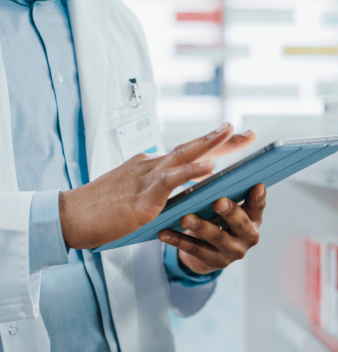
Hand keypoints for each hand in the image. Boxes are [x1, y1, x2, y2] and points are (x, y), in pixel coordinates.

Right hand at [59, 123, 250, 248]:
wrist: (72, 216)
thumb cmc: (102, 208)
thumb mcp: (136, 194)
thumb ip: (157, 190)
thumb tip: (179, 190)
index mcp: (152, 166)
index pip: (188, 152)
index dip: (213, 145)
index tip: (235, 138)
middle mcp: (152, 166)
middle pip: (191, 148)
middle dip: (222, 140)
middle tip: (247, 132)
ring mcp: (147, 178)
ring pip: (182, 156)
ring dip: (209, 144)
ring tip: (231, 133)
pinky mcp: (142, 196)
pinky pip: (170, 180)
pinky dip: (190, 171)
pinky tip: (209, 166)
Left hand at [159, 183, 266, 273]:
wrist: (209, 254)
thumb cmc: (219, 221)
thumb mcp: (228, 210)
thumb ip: (227, 194)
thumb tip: (211, 169)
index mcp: (253, 219)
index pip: (258, 206)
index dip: (259, 197)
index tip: (257, 185)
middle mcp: (248, 237)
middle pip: (240, 223)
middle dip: (229, 211)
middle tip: (218, 202)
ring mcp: (232, 252)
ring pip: (216, 237)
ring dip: (200, 226)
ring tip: (185, 218)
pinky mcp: (214, 262)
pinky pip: (194, 249)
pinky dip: (178, 240)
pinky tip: (164, 233)